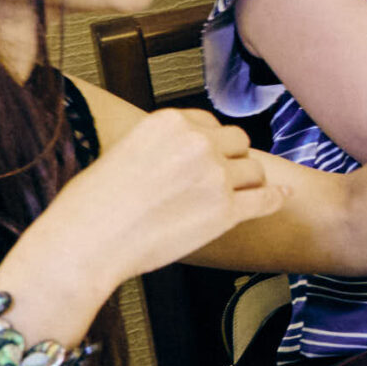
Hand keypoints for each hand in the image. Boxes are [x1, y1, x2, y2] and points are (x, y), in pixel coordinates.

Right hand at [34, 109, 283, 292]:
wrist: (84, 243)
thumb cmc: (89, 205)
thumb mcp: (122, 152)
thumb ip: (160, 146)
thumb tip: (180, 155)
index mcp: (170, 122)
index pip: (209, 124)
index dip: (209, 143)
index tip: (204, 158)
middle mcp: (198, 143)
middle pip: (238, 143)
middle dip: (231, 159)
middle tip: (217, 179)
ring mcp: (215, 176)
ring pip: (254, 171)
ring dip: (246, 183)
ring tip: (230, 197)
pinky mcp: (225, 211)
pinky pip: (265, 199)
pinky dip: (276, 198)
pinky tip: (282, 196)